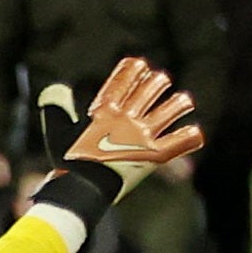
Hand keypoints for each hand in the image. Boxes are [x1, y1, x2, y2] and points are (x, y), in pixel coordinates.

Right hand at [58, 56, 206, 179]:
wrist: (84, 188)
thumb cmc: (71, 162)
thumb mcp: (57, 132)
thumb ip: (56, 106)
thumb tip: (58, 87)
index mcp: (105, 112)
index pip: (121, 83)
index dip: (131, 71)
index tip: (139, 64)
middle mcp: (128, 120)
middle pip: (148, 92)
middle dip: (155, 83)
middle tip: (160, 80)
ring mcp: (143, 137)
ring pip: (169, 111)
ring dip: (177, 105)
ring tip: (183, 101)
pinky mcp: (155, 156)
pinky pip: (179, 143)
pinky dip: (188, 137)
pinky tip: (195, 132)